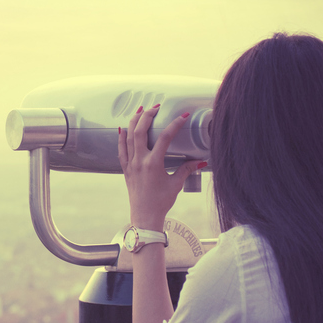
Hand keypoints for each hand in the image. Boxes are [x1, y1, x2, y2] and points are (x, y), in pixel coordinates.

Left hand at [117, 105, 206, 229]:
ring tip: (140, 110)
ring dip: (134, 121)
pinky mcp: (125, 169)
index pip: (165, 138)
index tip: (183, 116)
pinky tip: (123, 128)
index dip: (175, 125)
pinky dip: (121, 137)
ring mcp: (130, 164)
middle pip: (140, 131)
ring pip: (128, 137)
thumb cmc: (161, 202)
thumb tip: (202, 160)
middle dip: (148, 116)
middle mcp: (140, 161)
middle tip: (156, 107)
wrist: (145, 216)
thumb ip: (187, 169)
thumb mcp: (176, 184)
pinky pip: (121, 149)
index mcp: (153, 164)